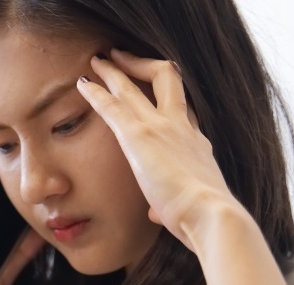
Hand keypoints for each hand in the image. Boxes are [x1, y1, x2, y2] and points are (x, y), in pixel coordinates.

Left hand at [77, 49, 242, 251]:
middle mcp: (182, 128)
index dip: (167, 100)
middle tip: (123, 57)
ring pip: (134, 86)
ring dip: (114, 71)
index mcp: (197, 146)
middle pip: (167, 80)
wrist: (210, 215)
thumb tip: (159, 213)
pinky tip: (82, 84)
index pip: (183, 112)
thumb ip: (169, 206)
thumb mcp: (189, 207)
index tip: (152, 94)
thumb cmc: (203, 219)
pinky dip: (96, 93)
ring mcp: (162, 127)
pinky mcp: (139, 136)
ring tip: (98, 60)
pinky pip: (112, 106)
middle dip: (142, 65)